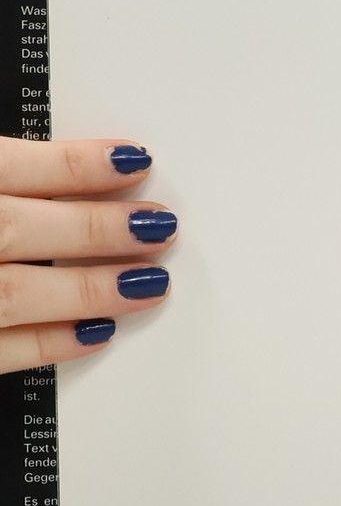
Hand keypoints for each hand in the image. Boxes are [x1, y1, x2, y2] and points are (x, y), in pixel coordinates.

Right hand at [0, 139, 175, 373]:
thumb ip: (7, 175)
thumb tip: (76, 167)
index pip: (6, 167)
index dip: (72, 165)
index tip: (135, 161)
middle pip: (15, 230)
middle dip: (94, 229)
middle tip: (160, 226)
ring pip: (11, 294)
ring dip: (85, 288)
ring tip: (148, 283)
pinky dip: (46, 343)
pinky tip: (97, 331)